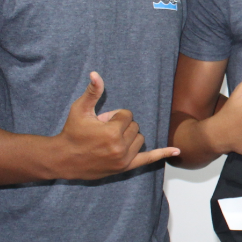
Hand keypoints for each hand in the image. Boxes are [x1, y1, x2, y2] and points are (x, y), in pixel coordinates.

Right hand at [57, 72, 178, 178]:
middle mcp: (120, 147)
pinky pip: (148, 160)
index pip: (127, 115)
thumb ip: (92, 92)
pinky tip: (177, 151)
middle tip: (103, 131)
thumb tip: (96, 73)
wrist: (63, 159)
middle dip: (121, 126)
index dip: (114, 116)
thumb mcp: (80, 110)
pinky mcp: (125, 168)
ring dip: (130, 136)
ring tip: (110, 140)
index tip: (101, 121)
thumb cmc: (72, 132)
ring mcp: (124, 159)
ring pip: (140, 139)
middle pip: (135, 127)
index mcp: (112, 132)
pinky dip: (163, 154)